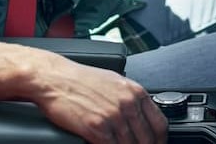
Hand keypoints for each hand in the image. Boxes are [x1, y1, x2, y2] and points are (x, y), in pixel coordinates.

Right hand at [32, 56, 167, 143]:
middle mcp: (128, 104)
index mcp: (135, 92)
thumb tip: (140, 115)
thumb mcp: (114, 82)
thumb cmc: (80, 79)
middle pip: (148, 139)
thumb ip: (130, 98)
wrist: (54, 78)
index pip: (160, 125)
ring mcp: (113, 116)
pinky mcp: (96, 128)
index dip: (160, 141)